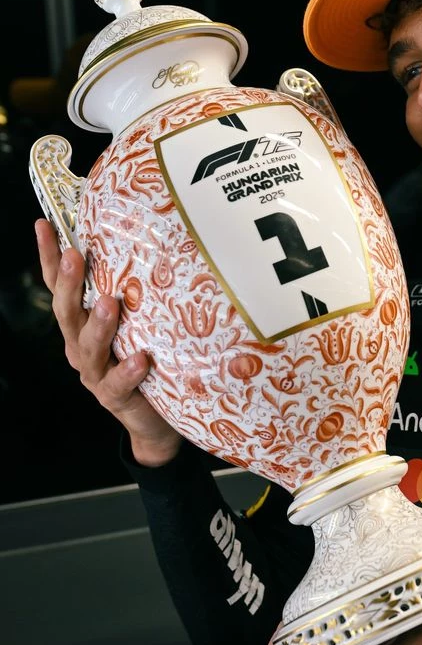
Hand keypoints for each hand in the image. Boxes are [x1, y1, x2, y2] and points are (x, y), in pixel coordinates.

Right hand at [35, 218, 182, 466]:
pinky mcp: (115, 397)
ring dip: (98, 325)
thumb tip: (141, 243)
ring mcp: (96, 373)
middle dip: (70, 284)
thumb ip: (129, 293)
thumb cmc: (145, 359)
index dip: (50, 257)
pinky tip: (140, 359)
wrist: (154, 419)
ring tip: (109, 304)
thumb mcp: (135, 322)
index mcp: (81, 323)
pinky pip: (117, 384)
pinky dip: (127, 371)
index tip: (44, 225)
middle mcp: (81, 345)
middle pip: (68, 313)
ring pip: (88, 348)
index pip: (60, 286)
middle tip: (76, 257)